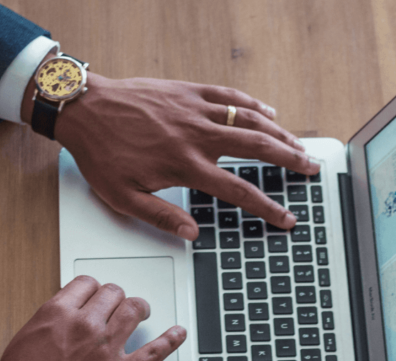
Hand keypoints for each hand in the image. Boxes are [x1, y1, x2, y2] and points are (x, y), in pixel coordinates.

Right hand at [0, 276, 185, 360]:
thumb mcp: (25, 339)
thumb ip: (52, 322)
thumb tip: (68, 315)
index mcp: (57, 314)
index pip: (88, 284)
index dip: (94, 290)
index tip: (97, 296)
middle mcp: (85, 326)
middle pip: (113, 294)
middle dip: (116, 298)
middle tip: (118, 306)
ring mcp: (106, 350)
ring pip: (134, 310)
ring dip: (140, 308)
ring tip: (142, 312)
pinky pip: (154, 352)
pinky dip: (171, 341)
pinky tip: (178, 334)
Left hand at [51, 73, 319, 240]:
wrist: (83, 107)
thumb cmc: (101, 153)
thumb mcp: (123, 197)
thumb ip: (161, 216)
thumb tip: (192, 234)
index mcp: (185, 166)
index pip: (239, 192)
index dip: (268, 208)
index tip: (286, 218)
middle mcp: (197, 136)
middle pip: (257, 148)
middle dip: (290, 160)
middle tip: (311, 169)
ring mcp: (195, 109)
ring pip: (250, 119)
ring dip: (280, 132)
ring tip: (300, 144)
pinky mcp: (188, 91)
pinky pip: (229, 95)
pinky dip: (252, 104)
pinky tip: (268, 112)